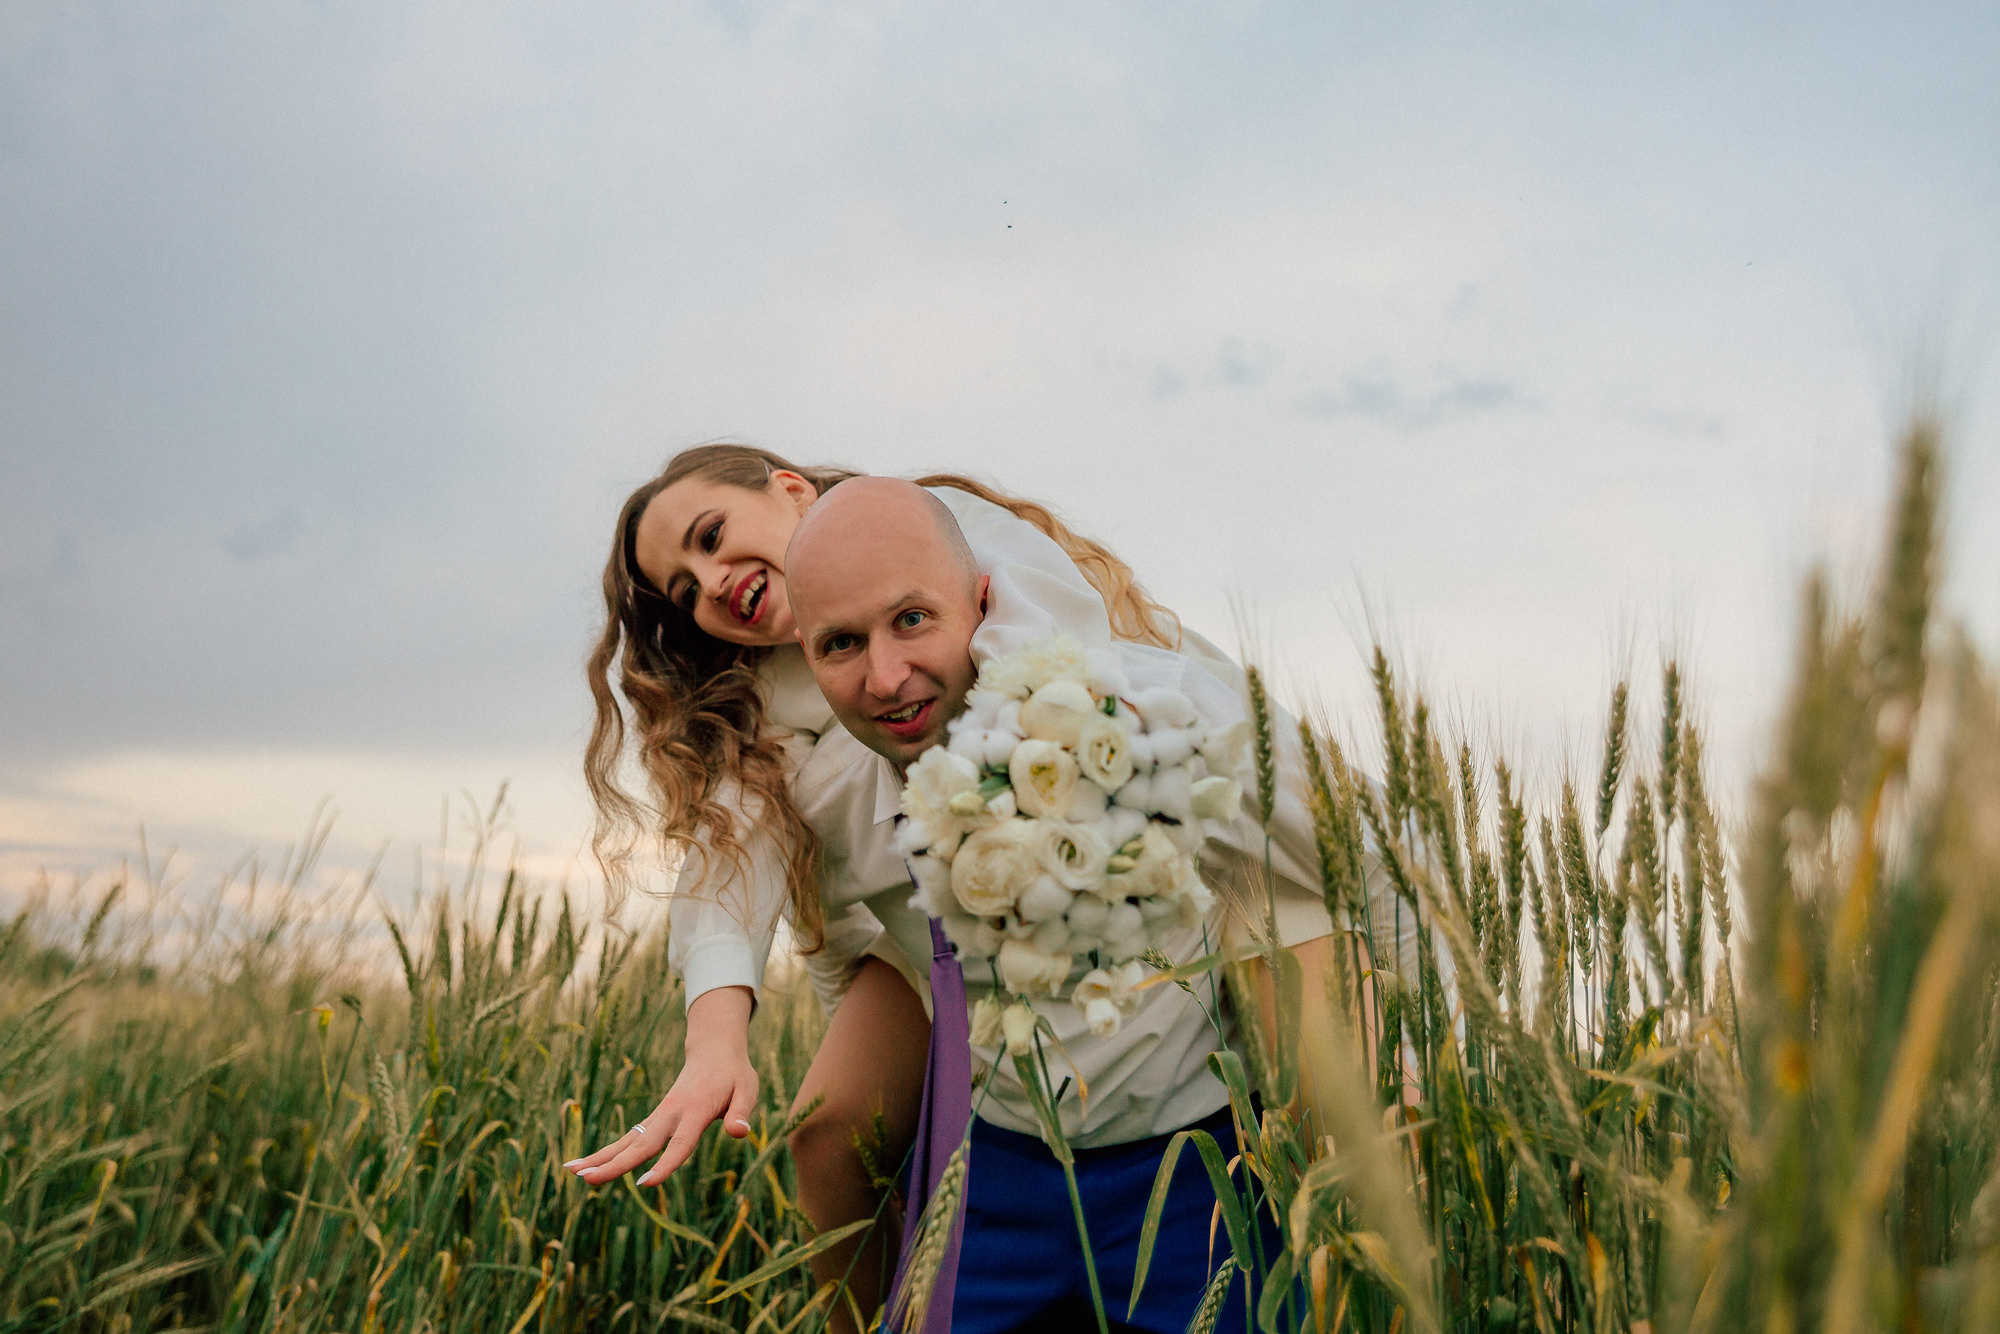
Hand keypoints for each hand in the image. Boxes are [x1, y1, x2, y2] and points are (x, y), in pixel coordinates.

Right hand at [564, 986, 758, 1186]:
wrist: (714, 1050)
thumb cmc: (734, 1073)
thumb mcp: (748, 1088)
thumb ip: (742, 1112)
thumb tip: (739, 1133)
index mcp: (696, 1109)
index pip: (680, 1143)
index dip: (666, 1164)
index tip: (647, 1184)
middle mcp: (672, 1113)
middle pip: (642, 1144)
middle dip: (615, 1164)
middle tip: (588, 1180)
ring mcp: (659, 1115)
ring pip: (627, 1141)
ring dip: (600, 1157)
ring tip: (572, 1173)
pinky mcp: (654, 1119)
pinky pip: (628, 1139)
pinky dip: (606, 1153)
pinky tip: (584, 1166)